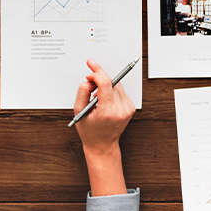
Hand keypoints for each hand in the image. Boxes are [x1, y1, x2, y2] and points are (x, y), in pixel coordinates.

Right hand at [73, 59, 135, 195]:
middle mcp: (120, 110)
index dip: (98, 72)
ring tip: (96, 96)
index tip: (91, 65)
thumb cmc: (90, 131)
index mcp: (107, 112)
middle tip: (89, 83)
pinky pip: (121, 92)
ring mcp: (127, 109)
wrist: (102, 145)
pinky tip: (104, 100)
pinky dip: (112, 91)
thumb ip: (83, 92)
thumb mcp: (79, 111)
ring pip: (117, 85)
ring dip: (106, 85)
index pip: (106, 84)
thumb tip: (90, 79)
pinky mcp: (131, 108)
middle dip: (100, 79)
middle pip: (112, 82)